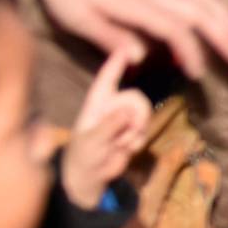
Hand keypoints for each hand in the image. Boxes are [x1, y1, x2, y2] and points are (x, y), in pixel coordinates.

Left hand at [10, 0, 227, 76]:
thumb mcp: (74, 17)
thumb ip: (108, 36)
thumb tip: (140, 59)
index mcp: (132, 2)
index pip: (173, 27)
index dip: (190, 51)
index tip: (199, 75)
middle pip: (197, 11)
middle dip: (222, 35)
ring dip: (225, 16)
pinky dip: (213, 2)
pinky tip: (221, 14)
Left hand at [62, 46, 154, 209]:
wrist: (90, 177)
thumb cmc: (82, 154)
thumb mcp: (92, 141)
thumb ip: (109, 125)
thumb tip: (128, 114)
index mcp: (97, 103)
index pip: (107, 78)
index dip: (117, 63)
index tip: (128, 49)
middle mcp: (112, 106)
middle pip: (135, 97)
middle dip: (136, 114)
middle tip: (127, 132)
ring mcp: (125, 119)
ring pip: (144, 113)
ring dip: (135, 132)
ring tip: (119, 144)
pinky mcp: (134, 132)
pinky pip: (146, 130)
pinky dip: (137, 142)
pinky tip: (124, 149)